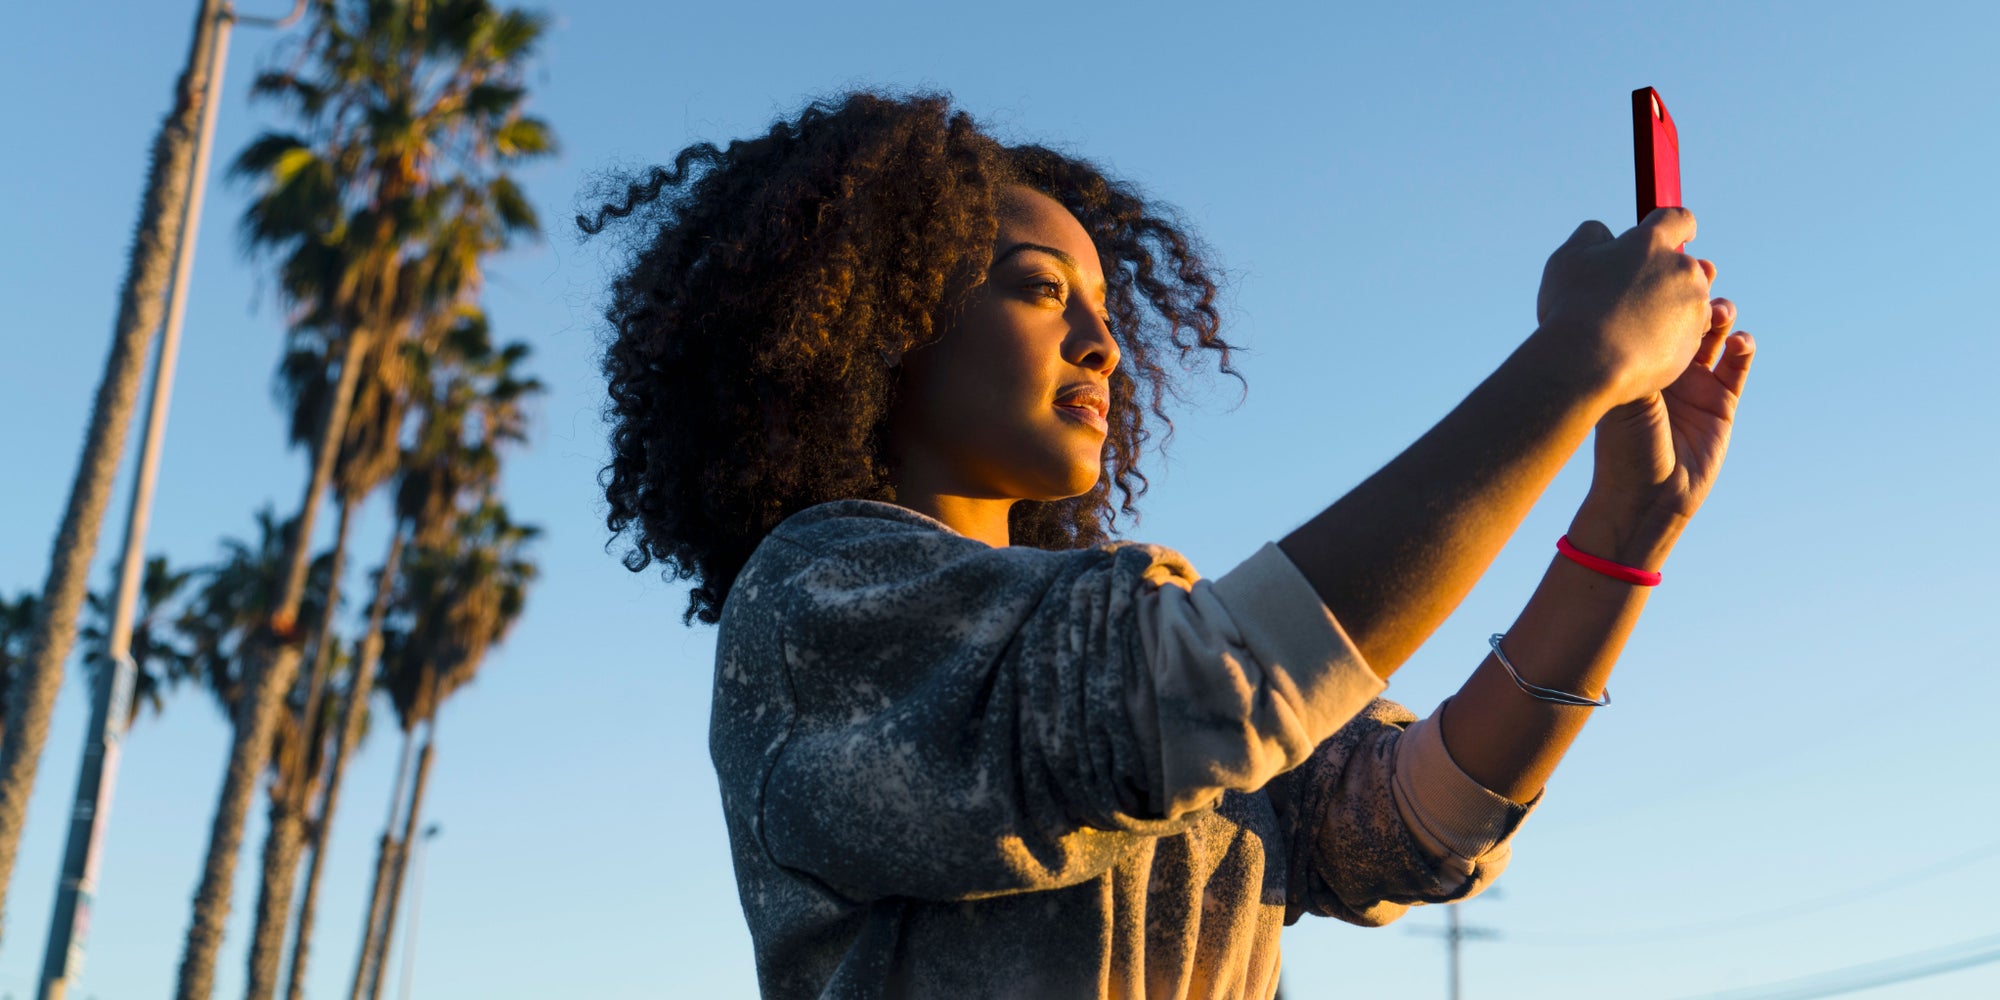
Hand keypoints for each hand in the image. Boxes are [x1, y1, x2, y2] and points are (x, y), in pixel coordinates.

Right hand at [1535, 208, 1716, 407]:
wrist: (1588, 362)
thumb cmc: (1572, 307)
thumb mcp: (1567, 258)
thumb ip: (1591, 235)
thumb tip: (1607, 234)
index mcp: (1651, 242)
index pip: (1678, 220)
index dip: (1679, 226)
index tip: (1682, 233)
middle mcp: (1681, 269)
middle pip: (1684, 266)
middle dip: (1666, 278)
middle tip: (1633, 298)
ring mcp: (1692, 307)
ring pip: (1689, 302)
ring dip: (1671, 308)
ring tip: (1633, 329)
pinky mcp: (1694, 342)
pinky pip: (1687, 336)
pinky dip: (1669, 339)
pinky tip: (1639, 349)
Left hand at [1577, 298, 1756, 563]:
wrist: (1645, 496)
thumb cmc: (1621, 447)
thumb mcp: (1623, 392)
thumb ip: (1637, 350)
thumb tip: (1639, 300)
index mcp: (1634, 359)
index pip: (1649, 312)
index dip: (1661, 288)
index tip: (1669, 263)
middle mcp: (1663, 365)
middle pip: (1684, 314)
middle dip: (1695, 290)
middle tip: (1701, 273)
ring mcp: (1694, 381)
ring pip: (1714, 332)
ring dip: (1719, 313)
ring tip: (1717, 311)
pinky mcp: (1722, 401)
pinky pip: (1738, 363)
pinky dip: (1743, 345)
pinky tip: (1739, 340)